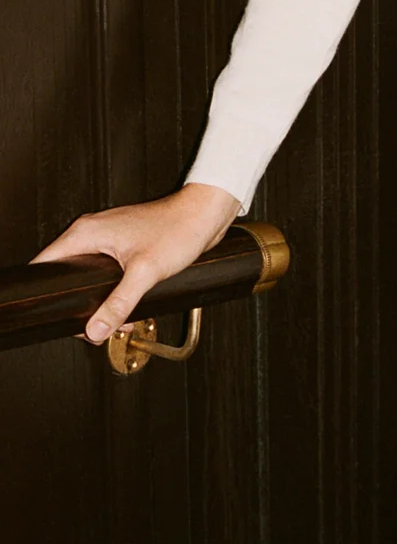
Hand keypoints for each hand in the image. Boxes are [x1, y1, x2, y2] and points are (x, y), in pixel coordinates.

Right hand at [28, 184, 243, 344]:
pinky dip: (113, 292)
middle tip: (90, 325)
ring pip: (87, 277)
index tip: (51, 313)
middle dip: (77, 305)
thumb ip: (118, 304)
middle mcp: (92, 233)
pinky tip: (127, 307)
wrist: (206, 214)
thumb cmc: (178, 229)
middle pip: (65, 275)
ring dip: (99, 302)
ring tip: (115, 321)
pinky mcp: (124, 246)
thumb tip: (95, 329)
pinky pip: (107, 274)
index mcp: (86, 233)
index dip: (43, 292)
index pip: (45, 263)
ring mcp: (108, 239)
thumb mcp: (144, 273)